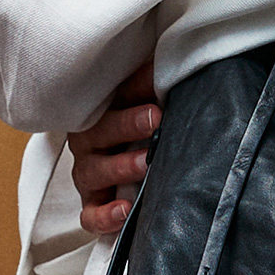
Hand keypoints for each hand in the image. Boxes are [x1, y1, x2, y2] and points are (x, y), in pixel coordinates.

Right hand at [68, 57, 162, 236]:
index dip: (135, 89)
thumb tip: (184, 59)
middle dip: (127, 124)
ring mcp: (89, 172)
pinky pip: (90, 215)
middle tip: (155, 119)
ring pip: (93, 171)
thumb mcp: (153, 98)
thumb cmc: (146, 122)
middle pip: (100, 130)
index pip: (114, 95)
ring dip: (120, 166)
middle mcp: (91, 139)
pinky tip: (125, 210)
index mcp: (104, 108)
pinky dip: (104, 216)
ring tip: (146, 163)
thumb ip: (160, 81)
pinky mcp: (93, 203)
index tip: (158, 85)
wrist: (134, 153)